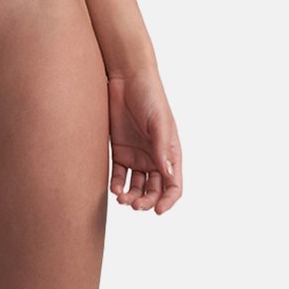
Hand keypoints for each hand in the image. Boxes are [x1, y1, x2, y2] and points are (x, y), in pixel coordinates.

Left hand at [107, 69, 181, 213]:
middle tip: (135, 204)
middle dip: (146, 201)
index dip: (168, 201)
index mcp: (170, 153)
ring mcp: (136, 155)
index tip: (158, 210)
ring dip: (131, 196)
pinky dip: (117, 184)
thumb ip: (162, 148)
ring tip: (122, 199)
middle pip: (153, 190)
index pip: (173, 186)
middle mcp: (154, 158)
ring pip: (136, 185)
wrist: (126, 78)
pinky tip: (114, 188)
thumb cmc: (149, 96)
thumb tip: (168, 175)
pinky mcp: (119, 150)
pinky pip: (119, 173)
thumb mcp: (158, 122)